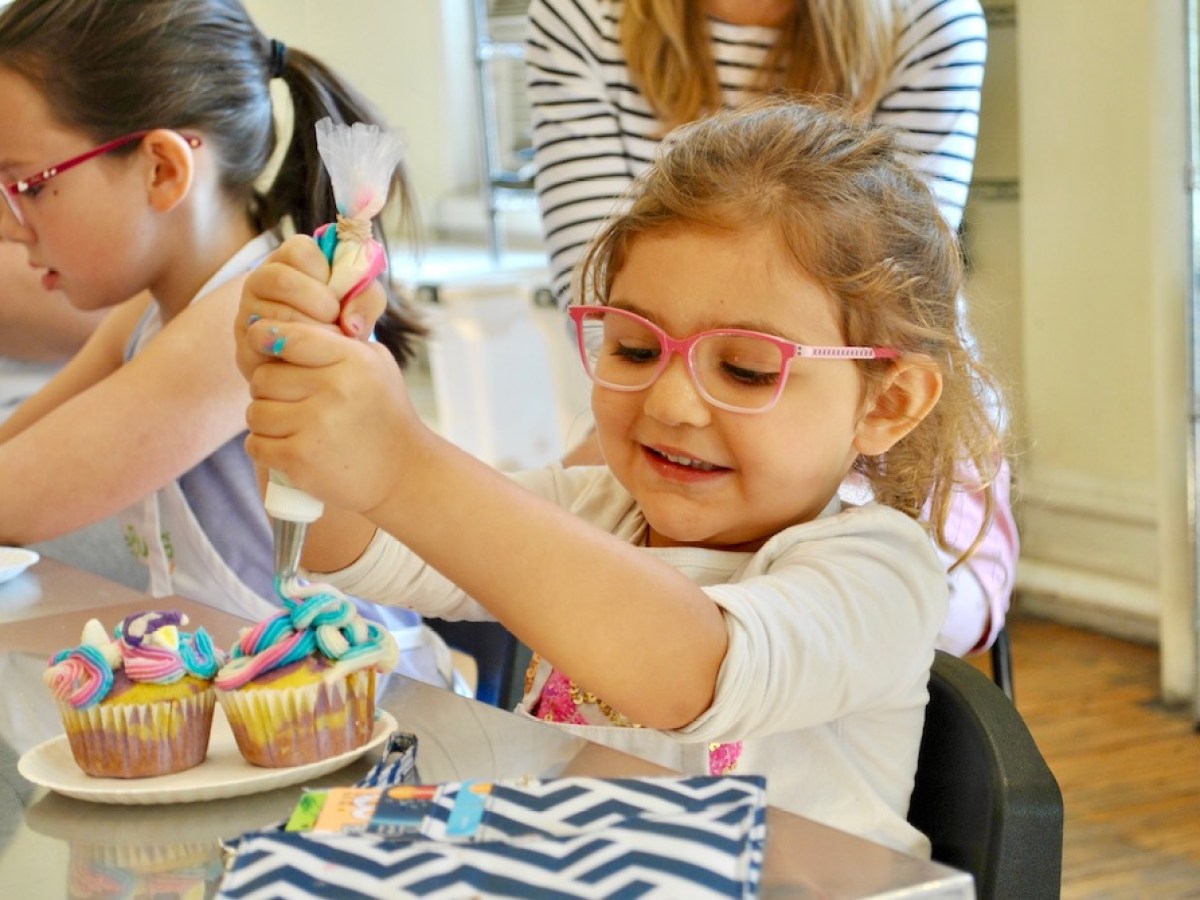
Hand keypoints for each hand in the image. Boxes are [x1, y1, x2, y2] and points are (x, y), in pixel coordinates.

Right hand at [234, 235, 385, 382]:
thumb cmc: (340, 325)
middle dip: (319, 303)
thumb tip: (351, 322)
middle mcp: (261, 281)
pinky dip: (297, 352)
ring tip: (328, 341)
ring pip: (275, 313)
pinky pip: (268, 345)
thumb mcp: (359, 306)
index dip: (324, 272)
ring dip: (311, 330)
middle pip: (282, 279)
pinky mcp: (245, 346)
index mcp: (289, 261)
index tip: (338, 293)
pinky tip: (311, 357)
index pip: (299, 249)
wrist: (321, 368)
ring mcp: (248, 312)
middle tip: (335, 320)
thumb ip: (367, 299)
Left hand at [242, 314, 420, 515]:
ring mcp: (316, 425)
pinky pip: (256, 445)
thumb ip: (337, 342)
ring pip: (255, 412)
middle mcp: (335, 389)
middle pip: (263, 377)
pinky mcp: (301, 460)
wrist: (403, 472)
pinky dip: (264, 448)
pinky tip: (286, 448)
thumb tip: (279, 327)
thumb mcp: (376, 365)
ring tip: (291, 426)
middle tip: (290, 400)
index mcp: (352, 360)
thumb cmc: (385, 413)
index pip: (289, 337)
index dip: (264, 337)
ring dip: (266, 420)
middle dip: (269, 389)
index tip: (259, 340)